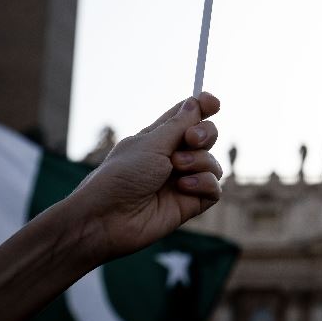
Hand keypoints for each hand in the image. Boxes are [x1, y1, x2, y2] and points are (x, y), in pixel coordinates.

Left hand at [71, 92, 222, 260]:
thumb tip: (196, 101)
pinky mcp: (190, 203)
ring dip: (198, 161)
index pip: (187, 116)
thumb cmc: (121, 176)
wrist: (107, 219)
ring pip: (212, 162)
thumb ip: (179, 124)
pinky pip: (214, 187)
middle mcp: (173, 157)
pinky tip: (184, 187)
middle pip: (207, 136)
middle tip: (191, 139)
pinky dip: (203, 183)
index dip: (203, 106)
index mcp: (159, 138)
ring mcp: (183, 180)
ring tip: (177, 169)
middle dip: (205, 133)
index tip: (213, 103)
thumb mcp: (151, 143)